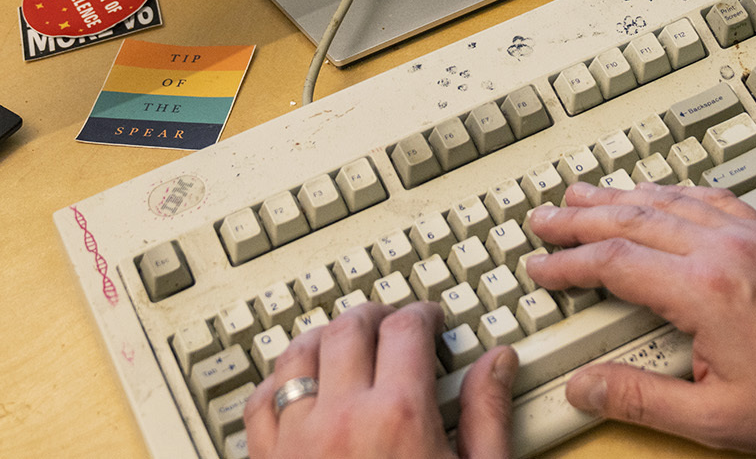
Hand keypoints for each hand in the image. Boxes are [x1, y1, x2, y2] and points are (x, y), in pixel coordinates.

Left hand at [243, 300, 517, 458]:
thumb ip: (486, 415)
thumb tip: (496, 363)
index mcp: (398, 417)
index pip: (405, 329)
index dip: (422, 314)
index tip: (430, 320)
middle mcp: (339, 418)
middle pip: (348, 329)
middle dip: (374, 315)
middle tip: (391, 321)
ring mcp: (294, 441)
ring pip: (297, 355)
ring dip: (323, 337)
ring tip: (342, 341)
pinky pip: (259, 401)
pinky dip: (277, 381)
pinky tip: (295, 385)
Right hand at [526, 182, 755, 457]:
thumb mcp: (714, 419)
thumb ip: (640, 399)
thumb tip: (584, 386)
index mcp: (706, 290)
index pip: (616, 262)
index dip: (569, 263)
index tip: (541, 267)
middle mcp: (729, 250)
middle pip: (635, 217)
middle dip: (582, 216)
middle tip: (544, 215)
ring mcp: (754, 237)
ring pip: (671, 200)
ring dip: (621, 195)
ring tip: (583, 193)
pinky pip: (712, 197)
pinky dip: (674, 191)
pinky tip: (662, 192)